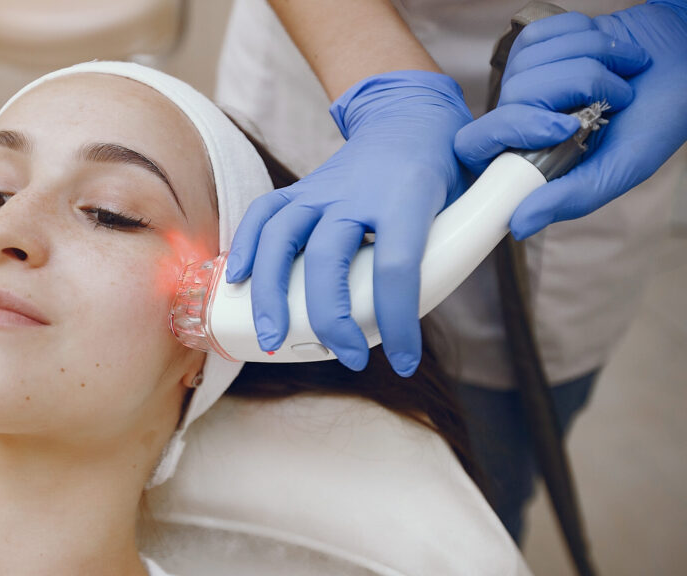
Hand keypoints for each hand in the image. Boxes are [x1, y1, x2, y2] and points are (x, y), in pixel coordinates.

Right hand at [225, 71, 471, 375]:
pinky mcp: (300, 190)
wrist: (409, 118)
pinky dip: (246, 247)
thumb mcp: (461, 207)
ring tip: (272, 338)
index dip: (397, 320)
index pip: (396, 267)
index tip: (403, 360)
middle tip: (344, 357)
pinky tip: (237, 281)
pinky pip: (263, 214)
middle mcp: (356, 191)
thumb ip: (444, 259)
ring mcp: (321, 189)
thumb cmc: (438, 171)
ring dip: (270, 292)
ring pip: (282, 237)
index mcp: (406, 197)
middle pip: (327, 258)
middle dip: (329, 318)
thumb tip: (419, 324)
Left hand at [455, 3, 686, 239]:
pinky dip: (583, 38)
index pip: (471, 145)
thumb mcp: (622, 166)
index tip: (563, 127)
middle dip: (575, 88)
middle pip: (513, 97)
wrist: (683, 61)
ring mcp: (523, 76)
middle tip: (611, 101)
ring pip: (528, 62)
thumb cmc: (656, 119)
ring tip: (617, 79)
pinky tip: (605, 53)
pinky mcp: (535, 42)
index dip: (511, 130)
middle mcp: (517, 116)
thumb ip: (571, 196)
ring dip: (589, 63)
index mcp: (525, 154)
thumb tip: (517, 225)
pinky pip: (540, 33)